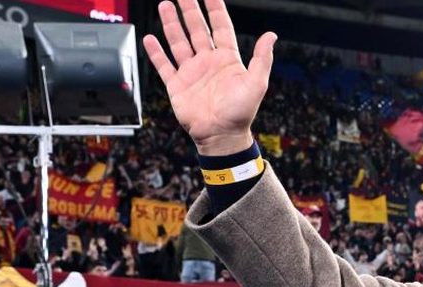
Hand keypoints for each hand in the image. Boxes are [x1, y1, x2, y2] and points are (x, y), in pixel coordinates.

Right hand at [143, 0, 275, 154]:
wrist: (221, 136)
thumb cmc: (241, 113)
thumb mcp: (257, 83)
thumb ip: (262, 58)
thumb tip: (272, 36)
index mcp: (228, 59)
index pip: (220, 27)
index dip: (215, 9)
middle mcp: (208, 62)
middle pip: (197, 29)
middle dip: (189, 10)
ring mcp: (192, 72)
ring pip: (179, 42)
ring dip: (171, 24)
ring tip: (164, 5)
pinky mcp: (177, 85)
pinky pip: (164, 65)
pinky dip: (156, 52)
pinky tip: (150, 38)